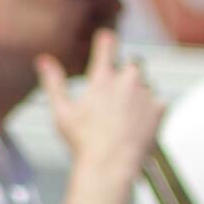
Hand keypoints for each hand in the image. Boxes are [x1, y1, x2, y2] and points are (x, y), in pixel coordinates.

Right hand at [38, 29, 161, 180]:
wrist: (111, 165)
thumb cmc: (83, 142)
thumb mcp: (62, 111)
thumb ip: (54, 83)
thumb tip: (43, 60)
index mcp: (102, 79)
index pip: (107, 45)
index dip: (107, 41)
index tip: (107, 38)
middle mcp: (127, 82)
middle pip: (134, 62)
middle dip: (129, 71)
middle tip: (120, 88)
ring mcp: (146, 95)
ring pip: (148, 84)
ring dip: (141, 92)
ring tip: (127, 113)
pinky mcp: (160, 110)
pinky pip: (159, 101)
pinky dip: (152, 108)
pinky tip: (140, 123)